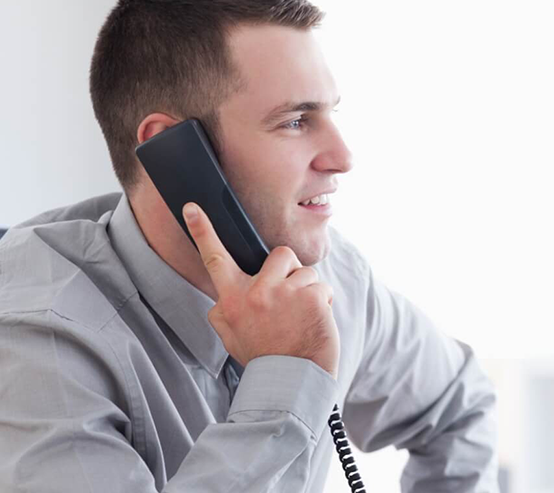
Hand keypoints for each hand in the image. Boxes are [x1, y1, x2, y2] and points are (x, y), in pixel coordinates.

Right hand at [182, 202, 339, 377]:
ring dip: (307, 290)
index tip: (192, 208)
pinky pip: (322, 286)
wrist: (292, 383)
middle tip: (288, 299)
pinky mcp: (312, 297)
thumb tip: (224, 297)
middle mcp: (256, 293)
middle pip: (278, 255)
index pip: (214, 259)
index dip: (202, 231)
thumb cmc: (263, 357)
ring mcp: (286, 293)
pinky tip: (315, 321)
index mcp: (232, 300)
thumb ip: (225, 310)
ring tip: (301, 317)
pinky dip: (323, 302)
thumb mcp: (231, 335)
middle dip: (288, 271)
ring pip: (304, 271)